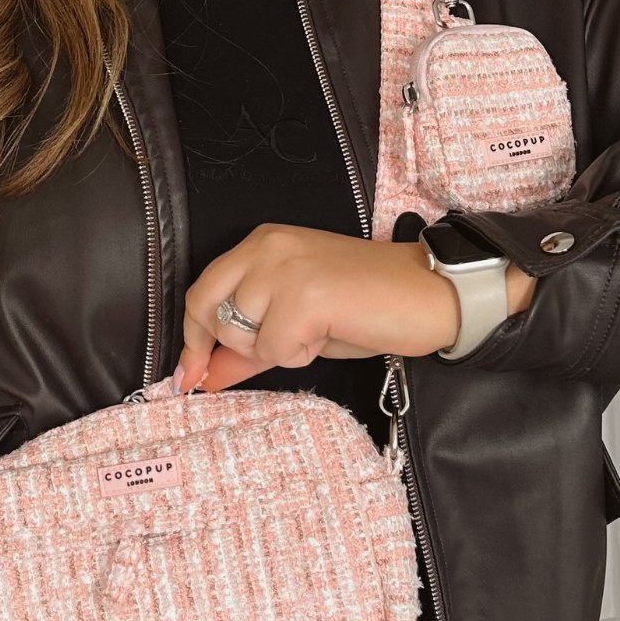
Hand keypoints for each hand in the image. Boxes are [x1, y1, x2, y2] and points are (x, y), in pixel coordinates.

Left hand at [175, 222, 534, 391]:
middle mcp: (266, 248)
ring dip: (278, 349)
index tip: (190, 374)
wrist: (429, 295)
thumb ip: (247, 345)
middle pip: (210, 312)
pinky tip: (329, 333)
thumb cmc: (368, 306)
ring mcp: (284, 269)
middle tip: (285, 344)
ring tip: (319, 330)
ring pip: (243, 336)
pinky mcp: (305, 296)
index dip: (193, 339)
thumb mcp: (297, 324)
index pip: (201, 293)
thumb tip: (202, 376)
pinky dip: (300, 355)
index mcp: (262, 244)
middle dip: (235, 345)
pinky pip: (274, 350)